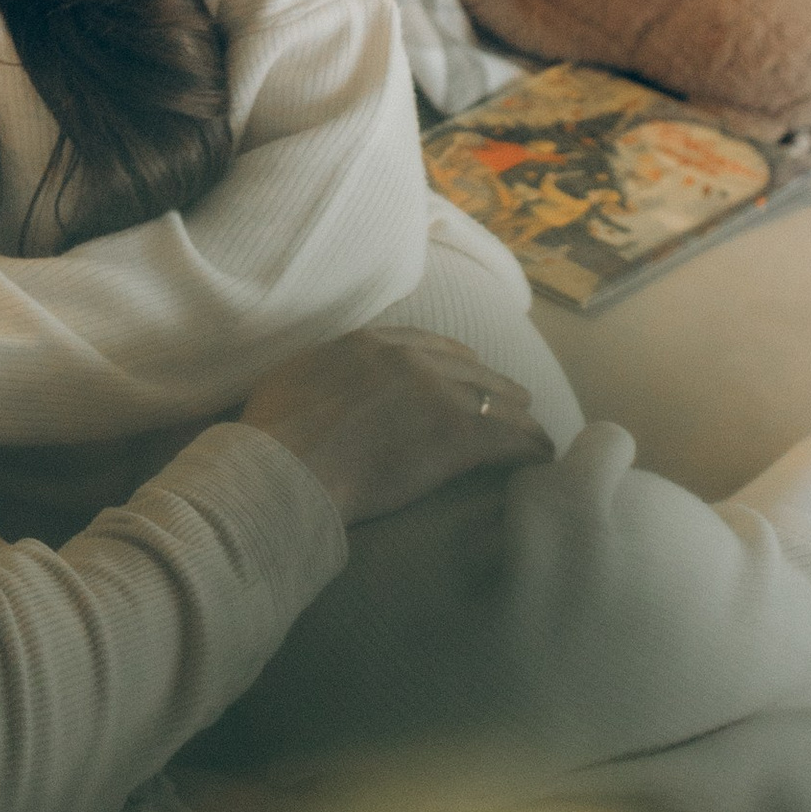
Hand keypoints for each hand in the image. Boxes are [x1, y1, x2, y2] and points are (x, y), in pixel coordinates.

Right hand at [238, 331, 552, 527]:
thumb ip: (317, 376)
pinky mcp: (455, 432)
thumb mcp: (286, 383)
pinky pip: (508, 437)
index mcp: (365, 344)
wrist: (285, 469)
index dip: (452, 361)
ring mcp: (435, 392)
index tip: (465, 373)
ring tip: (535, 434)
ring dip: (518, 417)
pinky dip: (528, 447)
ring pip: (495, 398)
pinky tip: (540, 459)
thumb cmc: (270, 440)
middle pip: (468, 365)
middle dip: (493, 385)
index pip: (426, 342)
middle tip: (513, 402)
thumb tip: (315, 388)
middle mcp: (406, 358)